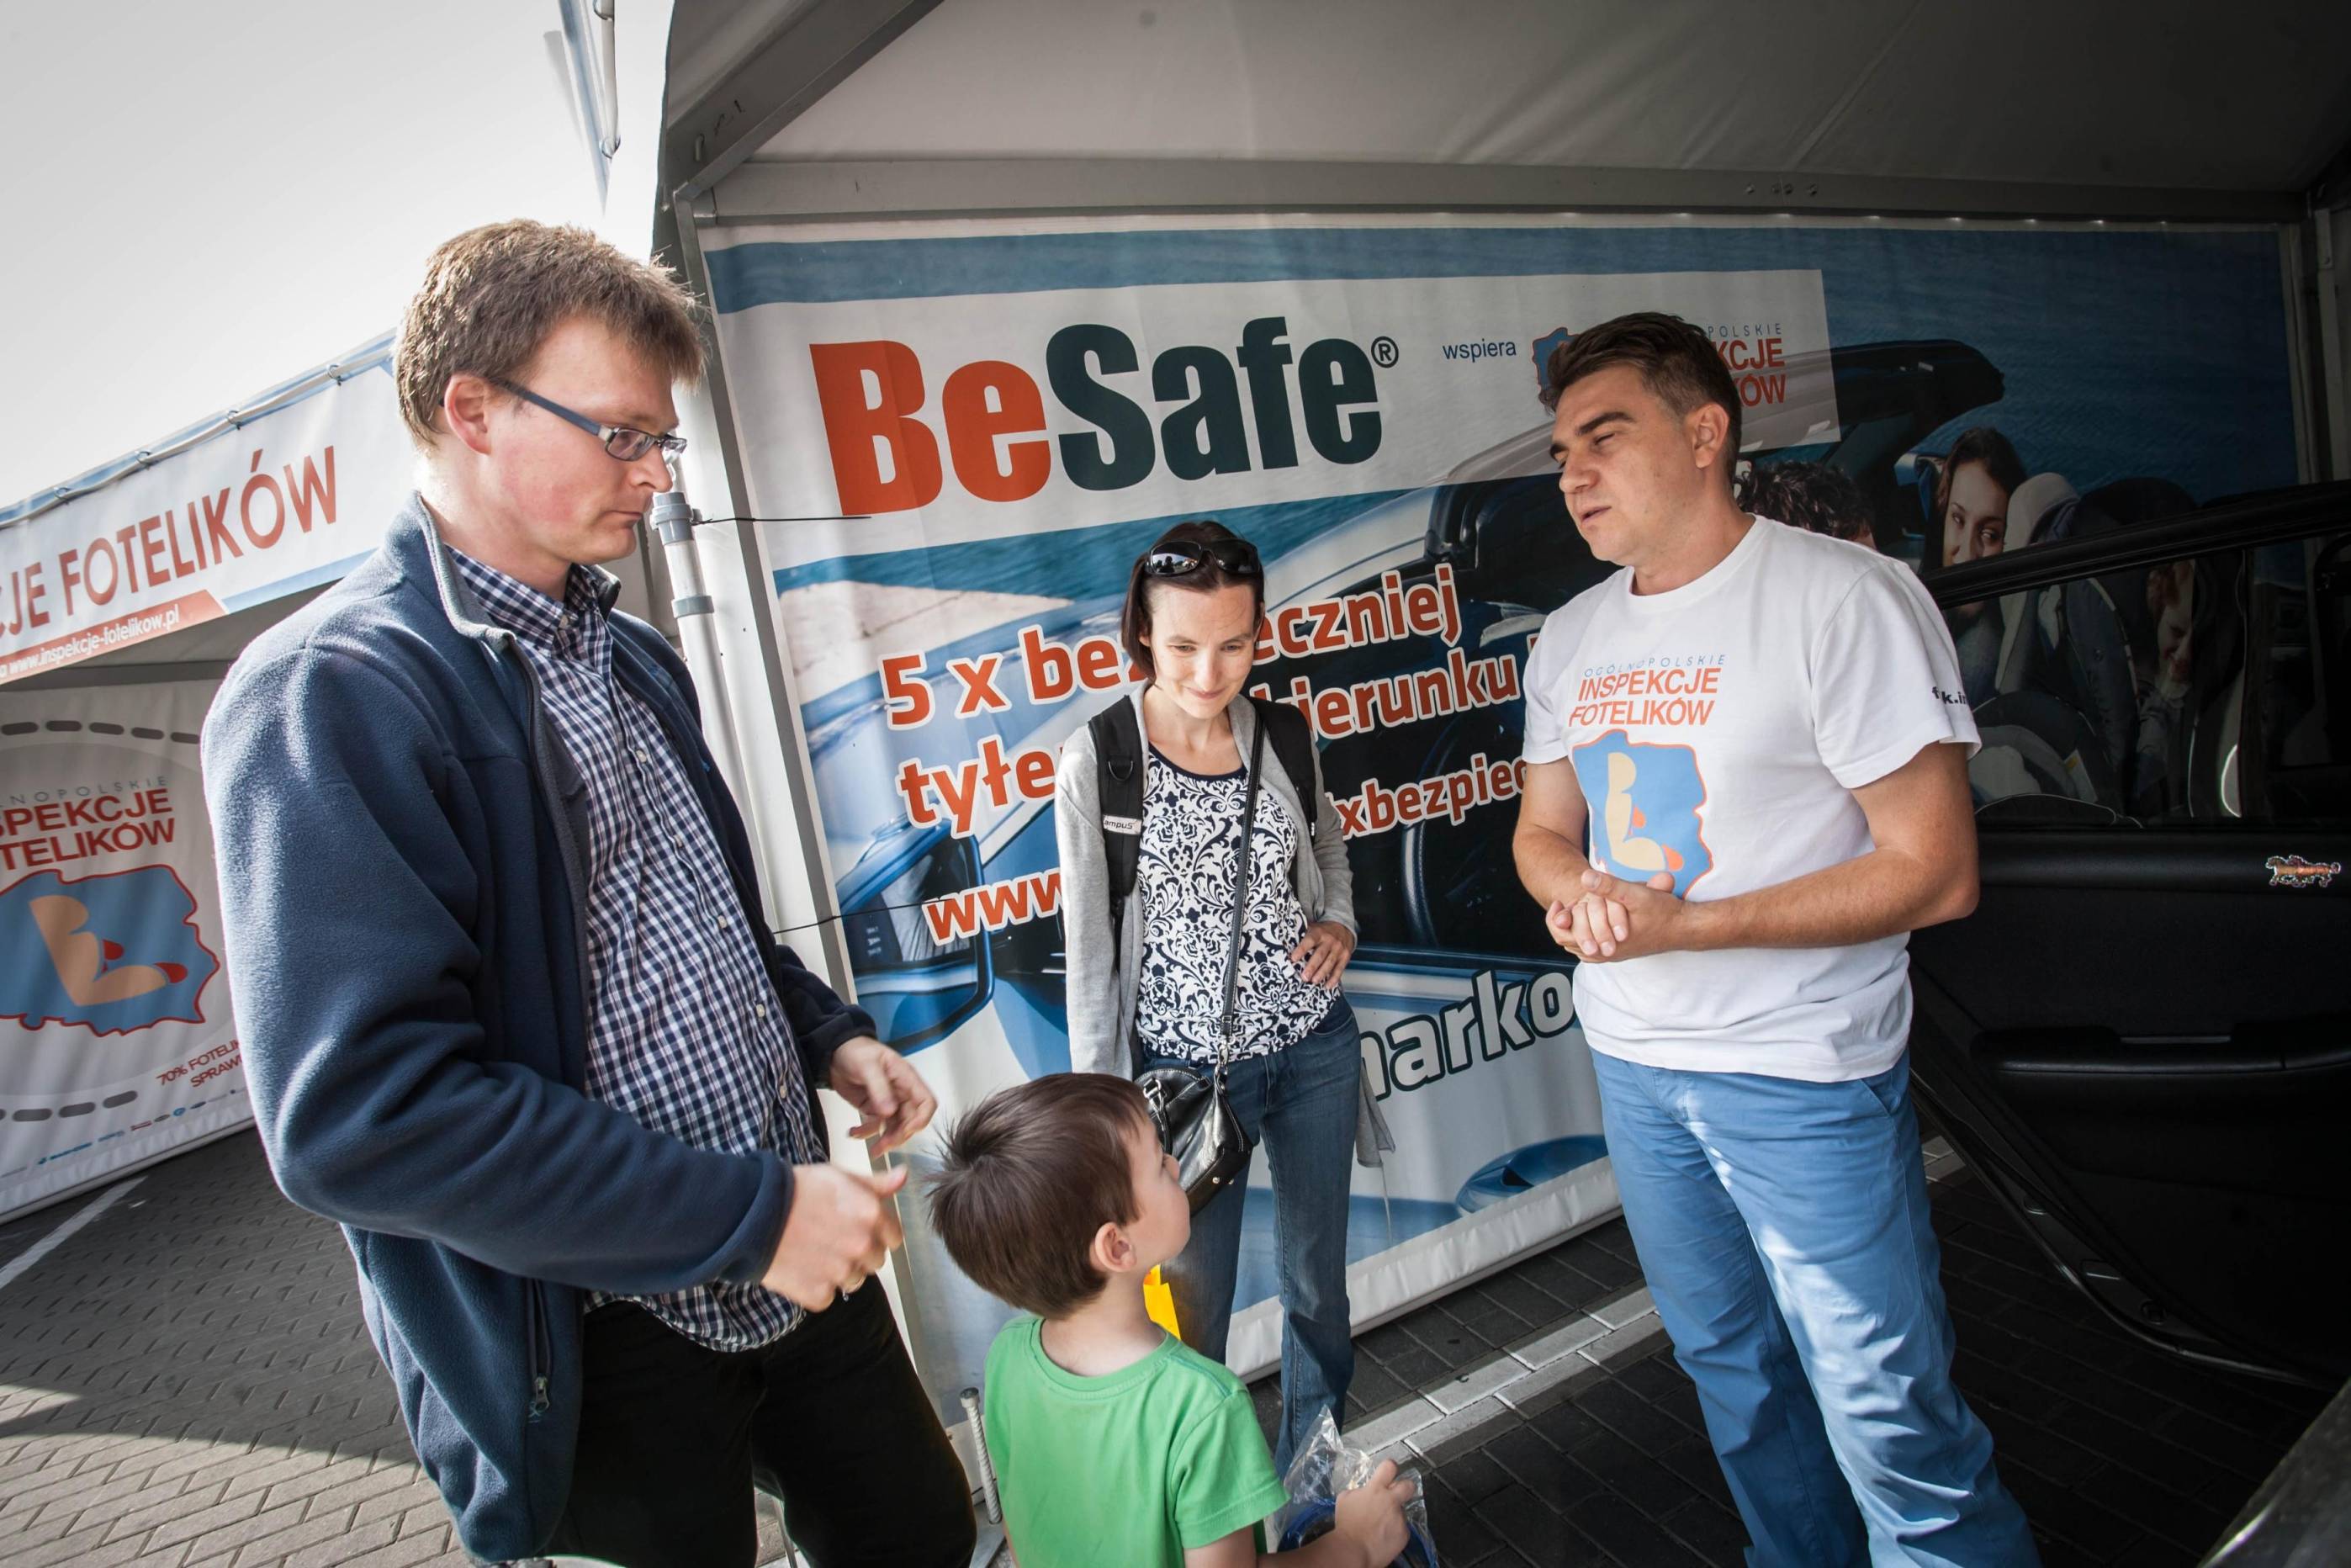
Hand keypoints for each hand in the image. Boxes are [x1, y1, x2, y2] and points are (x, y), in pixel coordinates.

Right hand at [762, 1162, 905, 1309]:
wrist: (750, 1214)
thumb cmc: (796, 1190)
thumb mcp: (839, 1177)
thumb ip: (876, 1184)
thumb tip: (904, 1176)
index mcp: (872, 1215)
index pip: (893, 1237)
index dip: (876, 1233)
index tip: (856, 1228)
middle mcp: (862, 1245)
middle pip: (874, 1260)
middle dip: (858, 1252)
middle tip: (830, 1238)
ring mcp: (841, 1272)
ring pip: (853, 1280)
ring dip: (838, 1271)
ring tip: (812, 1251)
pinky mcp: (818, 1294)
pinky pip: (828, 1296)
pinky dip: (816, 1287)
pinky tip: (800, 1267)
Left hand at [827, 1036, 937, 1153]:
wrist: (834, 1051)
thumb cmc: (856, 1050)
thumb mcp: (867, 1066)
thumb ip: (879, 1088)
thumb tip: (889, 1112)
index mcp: (906, 1079)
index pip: (926, 1102)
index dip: (921, 1119)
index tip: (906, 1130)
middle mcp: (901, 1093)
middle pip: (911, 1120)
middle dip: (900, 1135)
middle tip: (884, 1145)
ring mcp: (888, 1102)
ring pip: (895, 1127)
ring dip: (885, 1140)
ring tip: (872, 1150)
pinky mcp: (874, 1108)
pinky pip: (876, 1126)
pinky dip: (866, 1134)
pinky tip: (853, 1133)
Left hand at [1290, 921, 1356, 986]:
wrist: (1343, 928)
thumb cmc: (1323, 931)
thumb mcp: (1314, 928)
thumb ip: (1303, 936)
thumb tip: (1284, 945)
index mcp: (1319, 933)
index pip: (1309, 941)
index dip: (1301, 949)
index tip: (1293, 958)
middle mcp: (1329, 941)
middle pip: (1320, 955)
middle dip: (1312, 967)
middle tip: (1304, 977)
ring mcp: (1338, 949)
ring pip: (1330, 963)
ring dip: (1321, 973)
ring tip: (1314, 981)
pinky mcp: (1345, 957)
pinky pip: (1339, 969)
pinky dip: (1333, 978)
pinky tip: (1327, 985)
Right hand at [1330, 1458, 1415, 1566]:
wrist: (1353, 1551)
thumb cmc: (1346, 1525)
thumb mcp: (1344, 1499)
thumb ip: (1358, 1491)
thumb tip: (1364, 1492)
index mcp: (1375, 1489)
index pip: (1389, 1467)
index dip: (1390, 1467)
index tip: (1389, 1471)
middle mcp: (1391, 1501)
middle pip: (1408, 1485)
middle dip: (1405, 1487)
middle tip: (1397, 1494)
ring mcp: (1399, 1518)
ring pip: (1401, 1512)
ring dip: (1393, 1516)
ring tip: (1379, 1527)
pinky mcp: (1404, 1534)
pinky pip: (1401, 1529)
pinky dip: (1393, 1532)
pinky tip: (1382, 1538)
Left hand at [1552, 868, 1684, 961]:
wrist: (1684, 928)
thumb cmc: (1663, 912)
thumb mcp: (1635, 894)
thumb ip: (1608, 887)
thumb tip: (1583, 877)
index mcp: (1605, 945)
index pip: (1563, 936)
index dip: (1556, 918)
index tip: (1559, 901)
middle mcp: (1606, 954)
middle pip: (1568, 942)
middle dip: (1564, 923)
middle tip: (1563, 905)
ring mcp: (1613, 955)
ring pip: (1579, 947)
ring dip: (1574, 930)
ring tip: (1575, 911)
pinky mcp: (1620, 952)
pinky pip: (1593, 950)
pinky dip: (1586, 936)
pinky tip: (1591, 922)